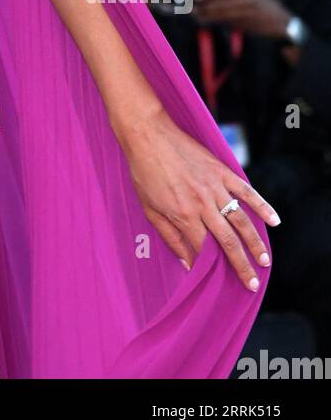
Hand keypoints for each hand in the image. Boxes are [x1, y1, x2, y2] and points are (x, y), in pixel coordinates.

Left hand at [117, 107, 276, 289]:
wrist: (148, 135)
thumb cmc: (144, 173)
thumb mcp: (150, 209)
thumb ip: (171, 238)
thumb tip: (188, 264)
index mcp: (184, 215)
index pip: (207, 250)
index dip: (218, 270)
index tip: (229, 284)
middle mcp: (203, 204)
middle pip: (229, 241)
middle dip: (243, 265)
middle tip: (254, 283)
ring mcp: (214, 186)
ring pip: (241, 220)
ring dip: (255, 242)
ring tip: (264, 260)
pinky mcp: (221, 170)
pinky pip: (246, 191)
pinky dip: (262, 205)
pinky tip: (274, 220)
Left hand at [193, 0, 290, 37]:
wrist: (282, 23)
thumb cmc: (265, 5)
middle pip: (223, 1)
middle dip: (205, 5)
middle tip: (192, 6)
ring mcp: (250, 11)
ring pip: (225, 13)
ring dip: (208, 15)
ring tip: (196, 15)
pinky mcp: (250, 23)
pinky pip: (230, 23)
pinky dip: (217, 22)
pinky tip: (207, 22)